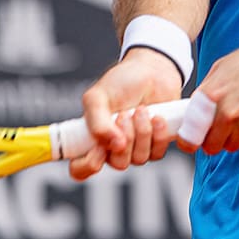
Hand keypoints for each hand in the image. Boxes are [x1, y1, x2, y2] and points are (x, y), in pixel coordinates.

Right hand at [69, 48, 182, 180]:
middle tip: (126, 114)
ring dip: (142, 132)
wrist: (153, 69)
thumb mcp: (99, 95)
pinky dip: (158, 135)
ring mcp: (134, 148)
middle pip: (117, 164)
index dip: (88, 165)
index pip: (80, 168)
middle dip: (125, 138)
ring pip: (139, 159)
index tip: (99, 149)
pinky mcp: (155, 144)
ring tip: (141, 110)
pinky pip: (157, 154)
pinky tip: (157, 117)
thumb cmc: (122, 81)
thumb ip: (97, 121)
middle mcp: (111, 147)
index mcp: (91, 137)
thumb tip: (114, 146)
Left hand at [177, 33, 238, 154]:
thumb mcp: (223, 66)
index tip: (189, 143)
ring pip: (232, 146)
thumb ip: (206, 90)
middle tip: (219, 128)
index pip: (191, 133)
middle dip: (212, 139)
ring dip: (233, 138)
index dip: (187, 141)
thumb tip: (193, 110)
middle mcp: (230, 112)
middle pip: (211, 145)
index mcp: (214, 94)